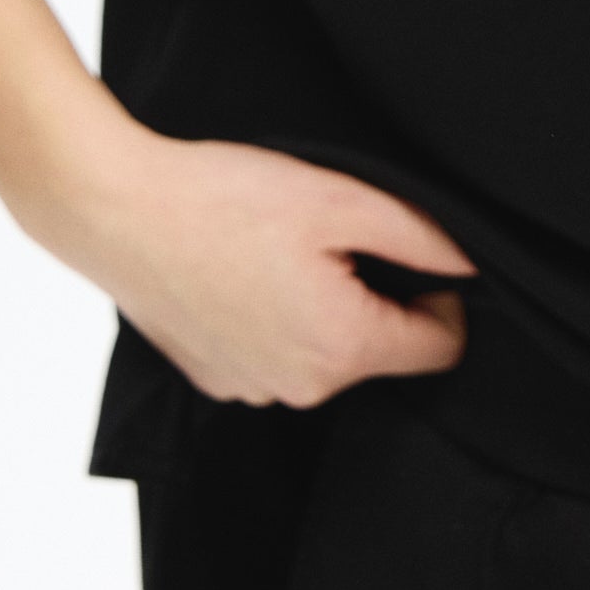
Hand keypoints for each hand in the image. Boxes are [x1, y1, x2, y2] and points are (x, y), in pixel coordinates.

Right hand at [47, 125, 475, 408]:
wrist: (116, 209)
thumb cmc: (224, 199)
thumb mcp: (342, 200)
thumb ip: (422, 238)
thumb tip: (473, 266)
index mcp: (341, 348)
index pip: (442, 348)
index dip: (442, 295)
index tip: (407, 252)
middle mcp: (301, 388)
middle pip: (381, 350)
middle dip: (375, 295)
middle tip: (330, 237)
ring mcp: (252, 390)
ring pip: (327, 352)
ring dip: (324, 306)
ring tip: (279, 249)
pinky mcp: (215, 378)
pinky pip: (276, 355)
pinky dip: (276, 318)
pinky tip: (244, 270)